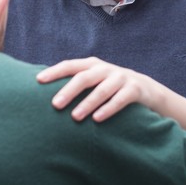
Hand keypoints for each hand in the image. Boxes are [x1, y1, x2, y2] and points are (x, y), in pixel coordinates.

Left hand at [37, 57, 163, 121]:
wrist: (147, 90)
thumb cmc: (111, 88)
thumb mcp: (95, 81)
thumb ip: (76, 84)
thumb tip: (43, 95)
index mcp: (92, 65)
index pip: (70, 66)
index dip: (54, 72)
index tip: (38, 81)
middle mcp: (105, 69)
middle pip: (84, 77)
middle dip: (69, 91)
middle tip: (55, 105)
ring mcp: (121, 78)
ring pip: (102, 90)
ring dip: (87, 103)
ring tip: (75, 116)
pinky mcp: (135, 89)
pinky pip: (120, 99)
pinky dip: (108, 109)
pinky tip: (97, 119)